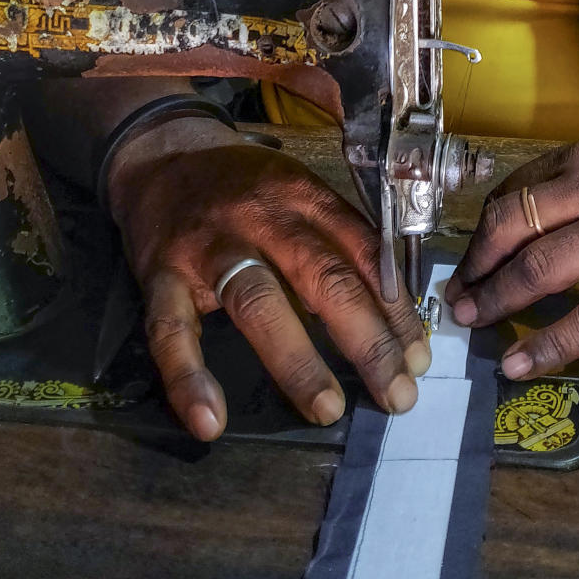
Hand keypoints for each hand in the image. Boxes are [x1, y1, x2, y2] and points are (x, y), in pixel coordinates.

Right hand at [109, 131, 429, 441]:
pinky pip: (171, 331)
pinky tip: (210, 422)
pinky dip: (189, 379)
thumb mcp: (296, 193)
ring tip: (329, 409)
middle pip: (324, 278)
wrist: (161, 157)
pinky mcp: (160, 274)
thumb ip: (337, 238)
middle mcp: (262, 217)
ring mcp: (210, 246)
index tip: (418, 354)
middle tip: (399, 395)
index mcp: (305, 195)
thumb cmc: (243, 187)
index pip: (363, 252)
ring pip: (259, 303)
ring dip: (298, 361)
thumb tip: (390, 309)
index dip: (395, 306)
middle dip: (367, 341)